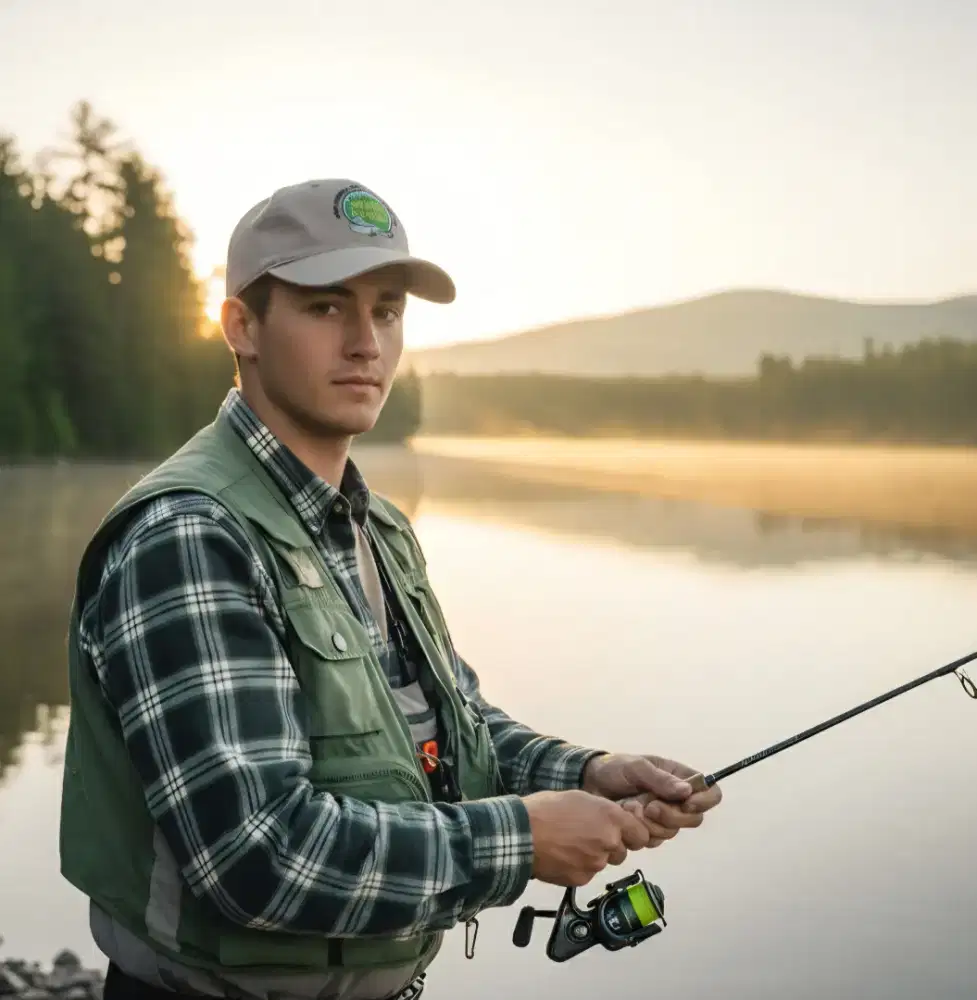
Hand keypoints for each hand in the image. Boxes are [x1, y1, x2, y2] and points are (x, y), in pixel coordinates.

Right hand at [523, 789, 651, 886]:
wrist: (523, 833)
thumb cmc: (547, 809)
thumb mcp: (580, 798)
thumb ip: (603, 811)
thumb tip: (613, 821)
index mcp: (612, 818)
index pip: (641, 835)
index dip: (632, 834)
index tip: (622, 832)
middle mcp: (609, 842)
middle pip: (622, 851)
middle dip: (610, 846)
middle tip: (588, 836)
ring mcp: (596, 863)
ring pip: (604, 862)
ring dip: (594, 856)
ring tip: (571, 845)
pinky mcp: (582, 879)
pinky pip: (587, 873)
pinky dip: (579, 867)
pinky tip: (563, 856)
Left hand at [582, 753, 722, 843]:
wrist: (589, 783)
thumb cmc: (615, 768)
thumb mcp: (636, 767)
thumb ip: (660, 779)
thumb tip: (687, 791)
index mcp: (679, 778)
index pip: (710, 793)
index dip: (704, 801)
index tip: (686, 804)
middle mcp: (675, 799)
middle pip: (693, 819)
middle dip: (671, 816)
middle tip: (649, 806)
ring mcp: (662, 817)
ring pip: (671, 832)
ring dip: (651, 823)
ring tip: (631, 807)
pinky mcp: (647, 830)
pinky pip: (653, 840)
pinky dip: (639, 830)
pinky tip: (626, 816)